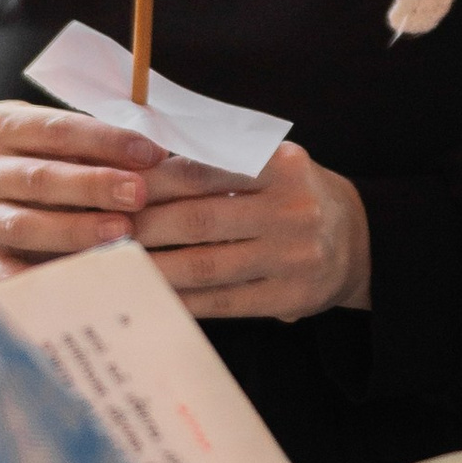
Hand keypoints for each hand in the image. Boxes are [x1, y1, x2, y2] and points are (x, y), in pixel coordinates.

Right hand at [0, 99, 161, 283]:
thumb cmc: (42, 154)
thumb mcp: (57, 134)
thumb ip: (93, 144)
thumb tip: (155, 156)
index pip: (55, 129)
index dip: (106, 140)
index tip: (151, 153)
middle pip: (38, 177)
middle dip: (92, 186)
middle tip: (139, 194)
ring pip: (23, 225)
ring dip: (74, 230)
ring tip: (121, 232)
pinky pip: (5, 274)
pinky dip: (40, 279)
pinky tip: (78, 282)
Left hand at [126, 137, 373, 320]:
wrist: (358, 240)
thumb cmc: (294, 194)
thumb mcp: (271, 163)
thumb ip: (220, 161)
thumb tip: (142, 167)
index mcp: (281, 165)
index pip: (203, 169)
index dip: (153, 181)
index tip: (114, 188)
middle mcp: (291, 209)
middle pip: (199, 219)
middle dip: (144, 227)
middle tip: (103, 231)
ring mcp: (292, 257)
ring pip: (206, 266)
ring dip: (154, 268)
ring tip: (116, 266)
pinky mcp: (289, 297)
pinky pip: (223, 302)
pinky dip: (183, 300)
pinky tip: (152, 296)